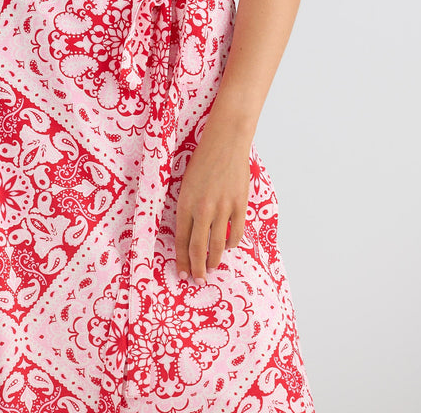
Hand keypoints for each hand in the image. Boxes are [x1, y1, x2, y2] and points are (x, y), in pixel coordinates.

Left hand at [175, 107, 250, 283]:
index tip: (183, 273)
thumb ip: (187, 207)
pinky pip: (236, 233)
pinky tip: (228, 246)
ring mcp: (223, 208)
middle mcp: (202, 209)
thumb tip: (190, 231)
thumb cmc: (203, 158)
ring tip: (212, 268)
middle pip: (198, 248)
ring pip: (218, 245)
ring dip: (214, 260)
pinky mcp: (239, 205)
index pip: (181, 240)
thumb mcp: (186, 182)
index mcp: (185, 202)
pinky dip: (231, 243)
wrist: (225, 140)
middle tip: (198, 280)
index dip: (182, 260)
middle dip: (197, 268)